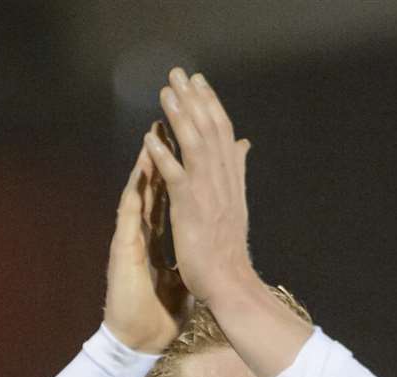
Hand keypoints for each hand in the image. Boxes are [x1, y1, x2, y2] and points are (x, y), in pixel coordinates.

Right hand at [103, 139, 188, 352]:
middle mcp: (142, 228)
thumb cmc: (160, 309)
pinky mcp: (125, 245)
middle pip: (155, 182)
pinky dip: (140, 183)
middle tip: (175, 119)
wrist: (140, 338)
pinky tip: (146, 161)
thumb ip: (191, 248)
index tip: (194, 140)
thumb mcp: (183, 272)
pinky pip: (133, 207)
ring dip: (150, 156)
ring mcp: (132, 234)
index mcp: (156, 232)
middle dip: (166, 150)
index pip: (169, 191)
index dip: (180, 164)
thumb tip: (208, 236)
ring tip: (159, 126)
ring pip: (141, 187)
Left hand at [144, 68, 255, 307]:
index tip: (199, 81)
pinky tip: (153, 137)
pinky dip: (164, 156)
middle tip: (179, 74)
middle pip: (208, 131)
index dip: (211, 104)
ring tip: (165, 93)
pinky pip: (176, 177)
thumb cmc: (229, 249)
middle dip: (194, 100)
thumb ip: (237, 170)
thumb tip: (243, 144)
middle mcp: (222, 181)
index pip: (222, 132)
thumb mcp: (237, 202)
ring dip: (179, 117)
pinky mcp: (191, 210)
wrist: (230, 282)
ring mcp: (207, 194)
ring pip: (194, 147)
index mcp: (231, 179)